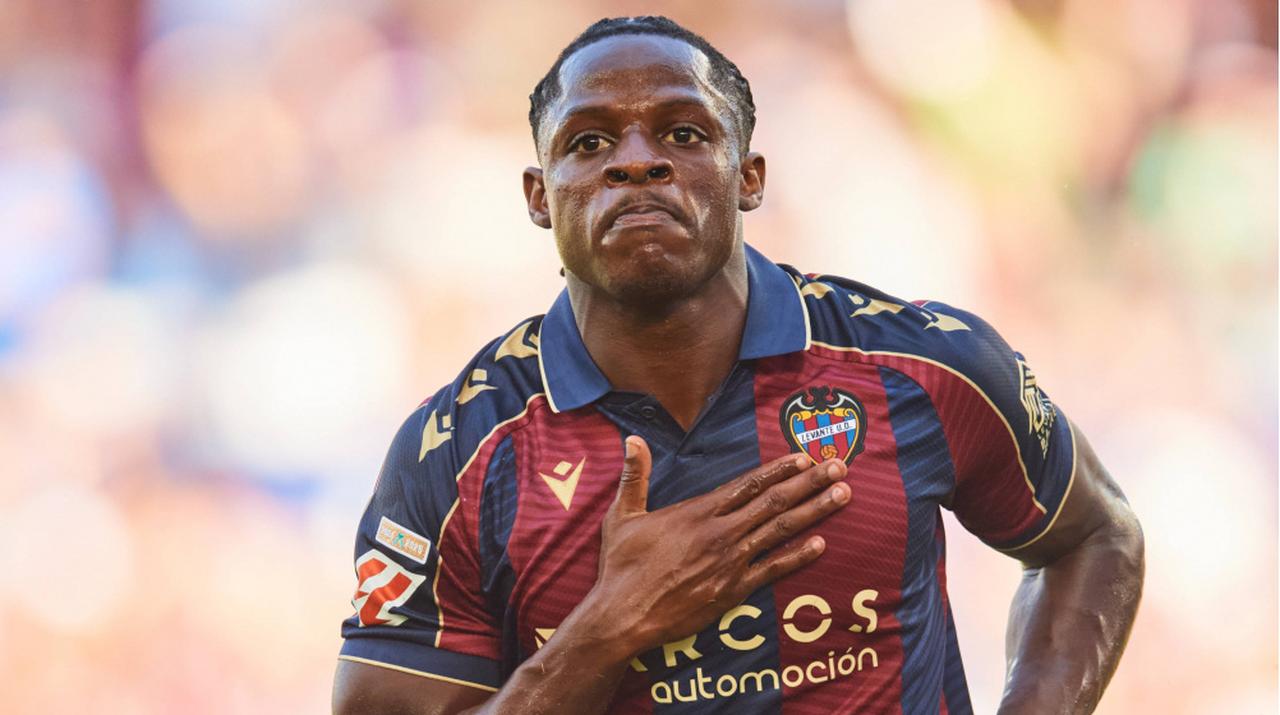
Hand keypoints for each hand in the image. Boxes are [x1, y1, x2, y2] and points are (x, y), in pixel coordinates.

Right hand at [574, 436, 850, 658]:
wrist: (624, 616)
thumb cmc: (621, 566)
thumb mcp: (623, 516)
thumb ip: (634, 476)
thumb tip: (632, 439)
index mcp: (697, 511)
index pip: (748, 483)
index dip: (779, 469)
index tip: (805, 456)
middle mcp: (720, 533)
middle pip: (774, 501)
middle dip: (810, 482)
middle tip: (840, 468)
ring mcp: (730, 562)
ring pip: (781, 530)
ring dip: (815, 511)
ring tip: (842, 496)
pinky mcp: (733, 590)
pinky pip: (773, 569)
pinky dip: (799, 556)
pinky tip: (821, 544)